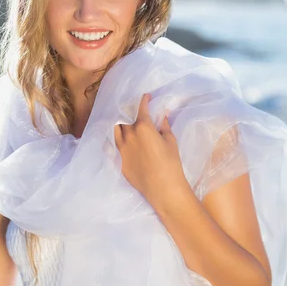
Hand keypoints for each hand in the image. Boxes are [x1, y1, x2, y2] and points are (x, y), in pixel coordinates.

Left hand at [113, 93, 188, 211]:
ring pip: (115, 131)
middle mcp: (128, 136)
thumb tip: (163, 115)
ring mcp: (122, 150)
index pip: (140, 109)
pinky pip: (117, 147)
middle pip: (123, 118)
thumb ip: (164, 126)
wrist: (163, 188)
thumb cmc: (171, 163)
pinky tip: (124, 141)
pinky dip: (120, 141)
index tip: (146, 96)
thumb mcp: (170, 141)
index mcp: (142, 128)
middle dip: (128, 111)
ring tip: (125, 123)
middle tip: (133, 110)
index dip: (143, 100)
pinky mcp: (120, 162)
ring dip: (120, 124)